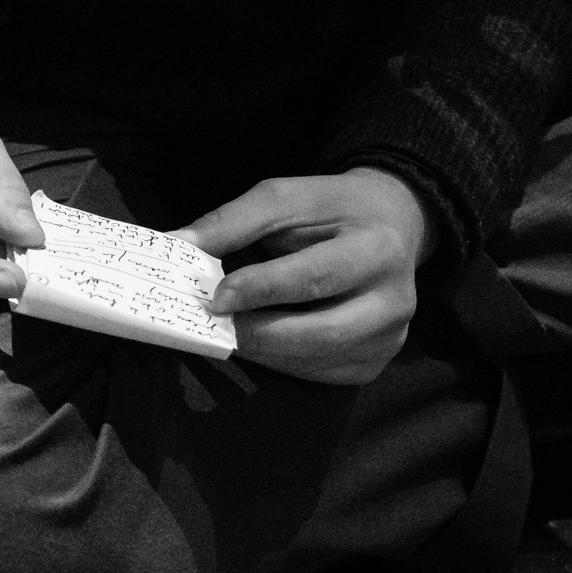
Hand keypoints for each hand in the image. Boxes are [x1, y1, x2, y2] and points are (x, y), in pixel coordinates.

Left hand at [172, 168, 433, 385]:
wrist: (390, 224)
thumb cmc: (331, 209)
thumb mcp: (285, 198)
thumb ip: (233, 222)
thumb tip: (177, 244)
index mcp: (377, 248)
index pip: (313, 278)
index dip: (261, 290)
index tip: (215, 296)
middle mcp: (394, 300)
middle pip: (319, 334)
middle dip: (258, 333)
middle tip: (214, 324)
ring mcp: (390, 338)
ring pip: (315, 361)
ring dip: (264, 351)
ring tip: (231, 329)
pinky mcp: (376, 362)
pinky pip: (319, 374)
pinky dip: (282, 362)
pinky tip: (263, 339)